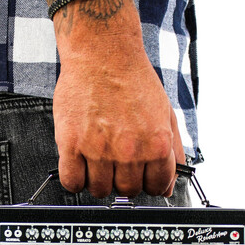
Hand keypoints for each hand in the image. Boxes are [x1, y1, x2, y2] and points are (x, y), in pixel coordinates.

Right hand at [53, 57, 185, 197]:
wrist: (102, 53)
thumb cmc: (132, 80)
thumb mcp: (166, 113)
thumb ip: (173, 152)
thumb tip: (168, 185)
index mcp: (156, 144)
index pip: (156, 187)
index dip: (148, 182)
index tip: (139, 175)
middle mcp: (129, 150)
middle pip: (127, 191)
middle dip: (123, 180)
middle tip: (116, 163)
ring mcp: (99, 150)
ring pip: (99, 190)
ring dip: (98, 180)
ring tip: (96, 160)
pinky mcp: (72, 145)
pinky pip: (72, 182)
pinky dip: (75, 180)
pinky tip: (79, 165)